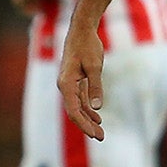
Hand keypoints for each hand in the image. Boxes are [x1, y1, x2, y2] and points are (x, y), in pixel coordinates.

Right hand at [57, 22, 104, 139]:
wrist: (82, 30)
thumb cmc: (87, 45)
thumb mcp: (95, 66)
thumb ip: (95, 86)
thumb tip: (97, 107)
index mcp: (65, 83)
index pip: (73, 110)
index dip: (84, 124)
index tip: (94, 134)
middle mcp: (65, 86)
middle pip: (75, 112)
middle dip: (87, 126)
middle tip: (101, 137)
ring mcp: (69, 84)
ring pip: (78, 107)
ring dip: (88, 119)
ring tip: (100, 133)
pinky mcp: (75, 80)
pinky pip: (81, 99)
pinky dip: (88, 108)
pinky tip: (97, 117)